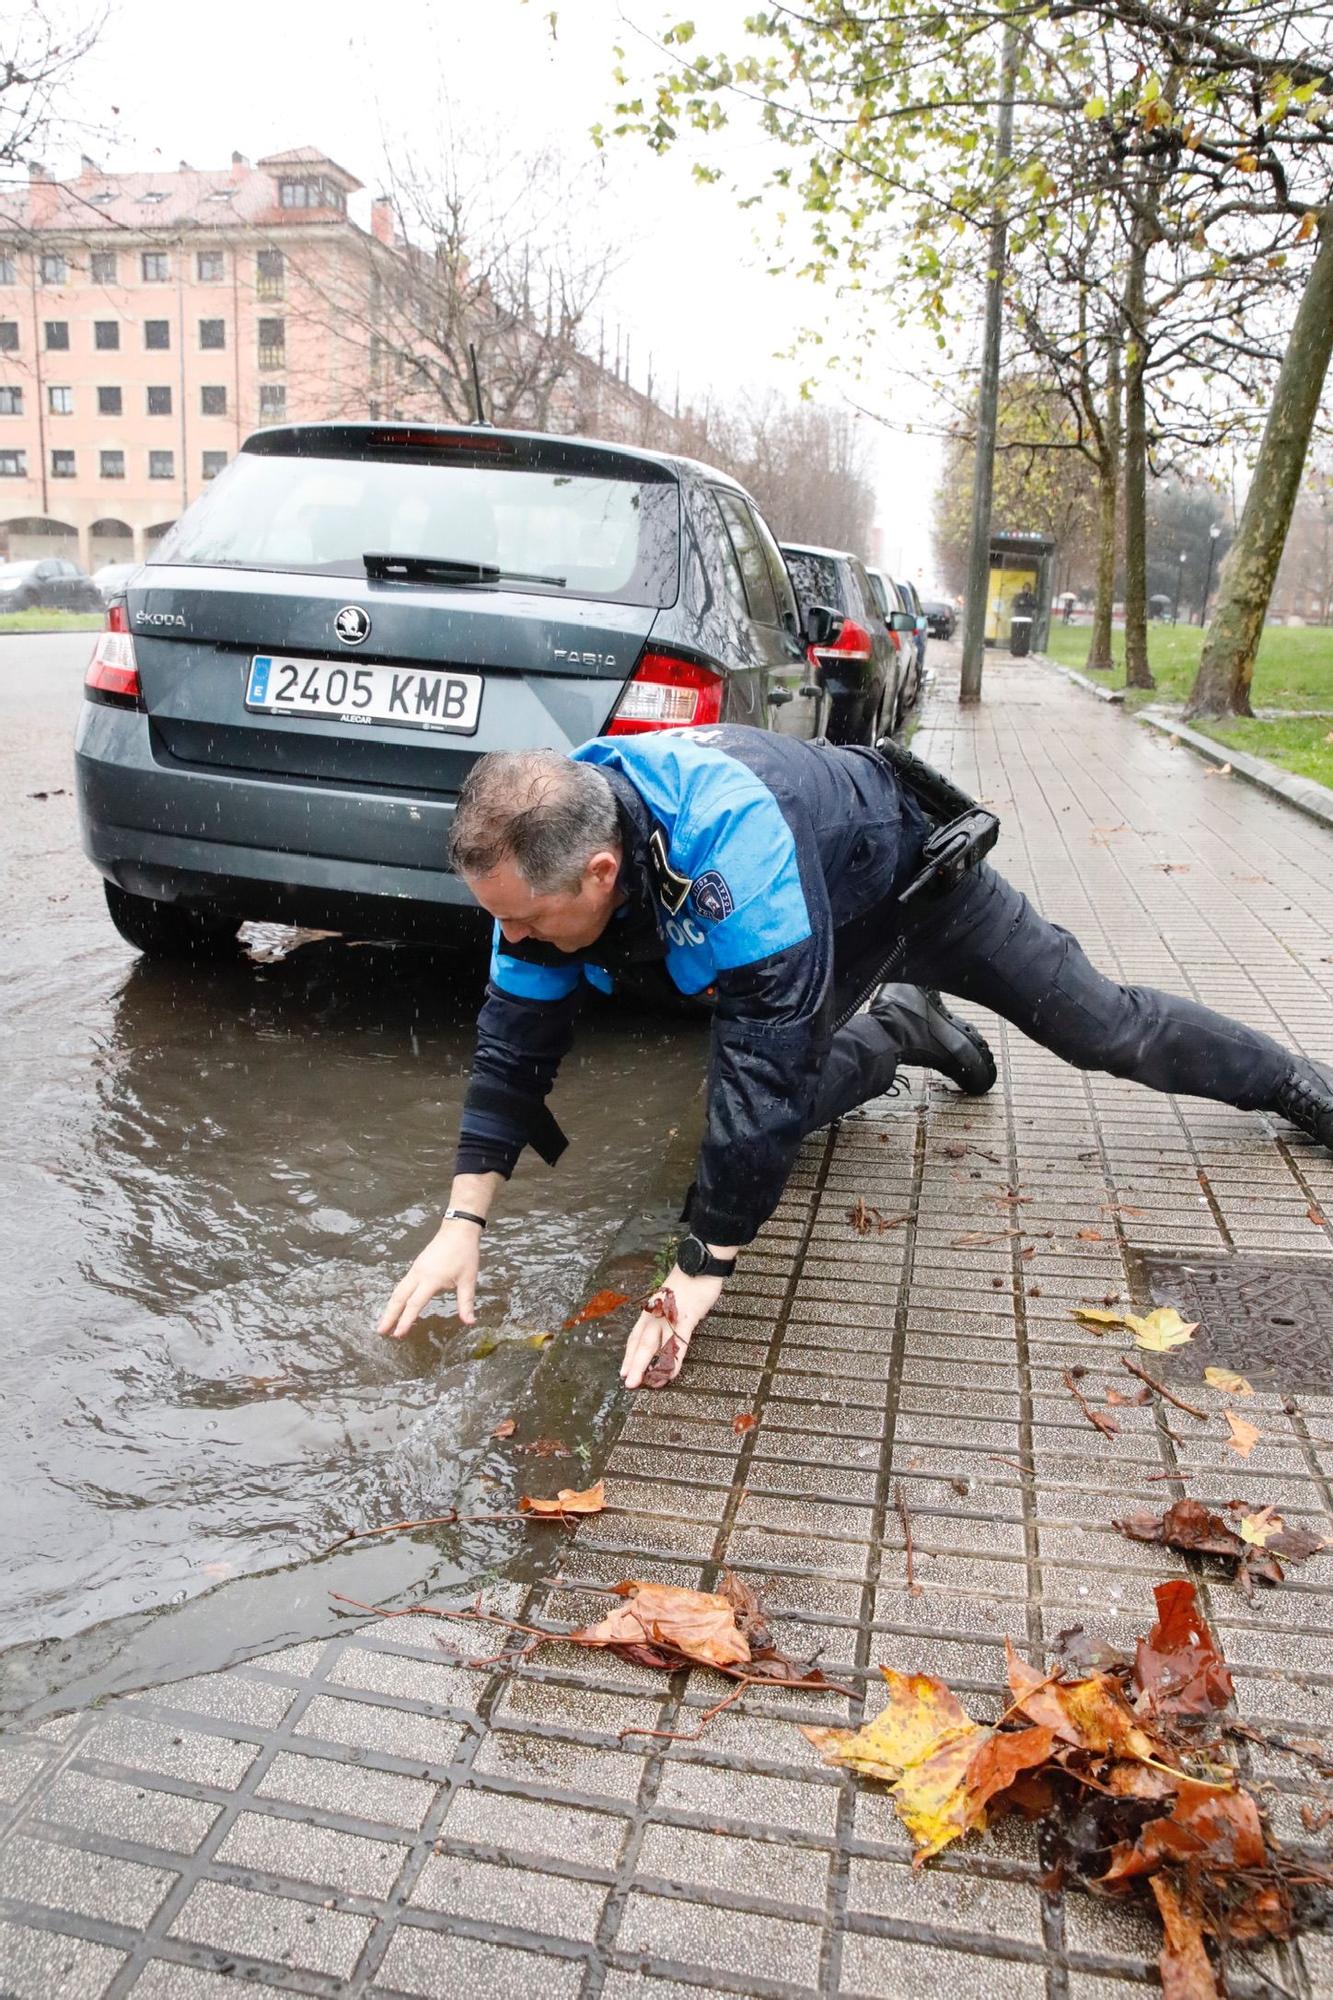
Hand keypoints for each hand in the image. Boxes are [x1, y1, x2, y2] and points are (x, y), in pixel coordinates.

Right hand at [378, 1220, 481, 1339]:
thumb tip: (469, 1322)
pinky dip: (396, 1297)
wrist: (458, 1229)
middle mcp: (418, 1274)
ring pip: (398, 1290)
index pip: (414, 1303)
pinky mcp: (416, 1266)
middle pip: (399, 1297)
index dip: (406, 1320)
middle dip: (389, 1315)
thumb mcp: (468, 1279)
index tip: (398, 1334)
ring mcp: (415, 1269)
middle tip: (380, 1331)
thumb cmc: (464, 1253)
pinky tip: (396, 1305)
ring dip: (390, 1306)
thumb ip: (466, 1302)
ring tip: (384, 1322)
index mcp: (431, 1278)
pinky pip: (402, 1284)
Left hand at [619, 1266, 725, 1389]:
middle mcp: (655, 1314)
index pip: (636, 1335)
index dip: (630, 1354)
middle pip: (640, 1342)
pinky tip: (670, 1373)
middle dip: (632, 1364)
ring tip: (638, 1382)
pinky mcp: (685, 1318)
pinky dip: (673, 1360)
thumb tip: (668, 1327)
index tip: (624, 1370)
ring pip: (652, 1344)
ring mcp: (668, 1316)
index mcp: (652, 1310)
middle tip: (628, 1383)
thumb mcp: (672, 1298)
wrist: (700, 1263)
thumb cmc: (689, 1280)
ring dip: (643, 1364)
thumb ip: (668, 1313)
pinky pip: (676, 1342)